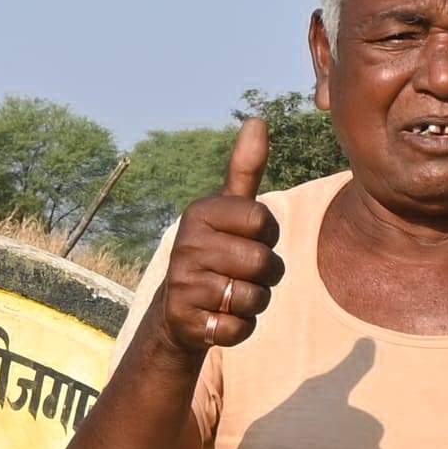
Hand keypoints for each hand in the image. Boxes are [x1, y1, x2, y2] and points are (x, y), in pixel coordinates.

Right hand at [154, 118, 278, 357]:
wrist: (179, 309)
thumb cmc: (217, 252)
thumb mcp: (229, 211)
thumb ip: (245, 169)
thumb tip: (257, 120)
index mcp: (200, 213)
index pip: (264, 221)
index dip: (268, 236)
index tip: (248, 239)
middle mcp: (186, 245)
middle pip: (265, 263)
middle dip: (266, 275)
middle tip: (242, 273)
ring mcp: (183, 284)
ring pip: (256, 298)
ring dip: (254, 302)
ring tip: (230, 294)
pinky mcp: (187, 321)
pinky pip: (241, 328)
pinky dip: (240, 328)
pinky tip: (221, 317)